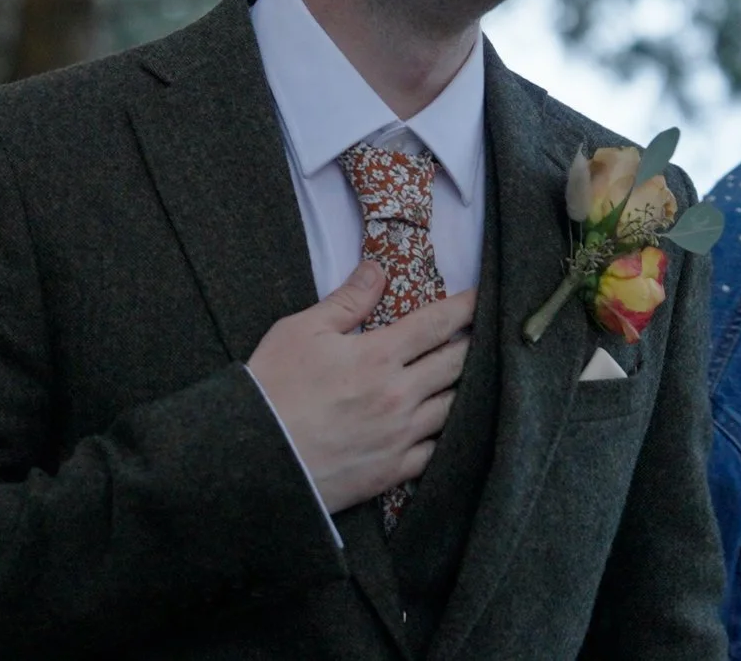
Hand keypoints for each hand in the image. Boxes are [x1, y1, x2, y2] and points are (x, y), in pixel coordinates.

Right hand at [247, 260, 476, 514]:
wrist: (252, 460)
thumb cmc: (271, 390)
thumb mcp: (301, 332)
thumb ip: (346, 301)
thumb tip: (377, 270)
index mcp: (378, 356)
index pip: (437, 324)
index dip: (466, 307)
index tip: (483, 298)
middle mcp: (399, 396)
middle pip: (457, 363)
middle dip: (475, 344)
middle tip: (487, 334)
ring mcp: (399, 436)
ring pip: (454, 407)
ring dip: (467, 388)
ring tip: (475, 377)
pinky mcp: (392, 471)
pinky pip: (437, 451)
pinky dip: (449, 434)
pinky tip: (451, 426)